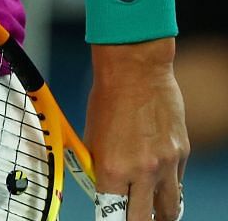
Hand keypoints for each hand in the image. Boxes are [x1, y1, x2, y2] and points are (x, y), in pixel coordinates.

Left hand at [86, 40, 186, 218]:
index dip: (111, 219)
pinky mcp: (183, 154)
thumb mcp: (93, 137)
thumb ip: (100, 166)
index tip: (111, 218)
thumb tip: (105, 186)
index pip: (113, 213)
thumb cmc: (108, 99)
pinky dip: (168, 186)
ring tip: (151, 212)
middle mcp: (143, 171)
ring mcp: (167, 164)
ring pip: (168, 209)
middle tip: (132, 218)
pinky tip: (159, 180)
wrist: (136, 71)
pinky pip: (177, 183)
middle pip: (143, 219)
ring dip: (159, 214)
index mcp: (114, 168)